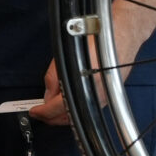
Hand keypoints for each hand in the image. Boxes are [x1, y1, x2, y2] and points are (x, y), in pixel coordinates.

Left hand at [35, 0, 155, 124]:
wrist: (121, 36)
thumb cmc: (96, 41)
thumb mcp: (65, 56)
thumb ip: (53, 78)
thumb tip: (47, 96)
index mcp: (83, 86)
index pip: (56, 109)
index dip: (42, 112)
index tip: (34, 111)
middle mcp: (94, 97)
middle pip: (67, 119)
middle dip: (51, 117)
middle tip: (40, 112)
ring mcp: (102, 100)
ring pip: (78, 117)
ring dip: (63, 115)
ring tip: (51, 108)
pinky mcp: (107, 98)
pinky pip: (87, 110)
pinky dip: (75, 110)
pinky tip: (68, 103)